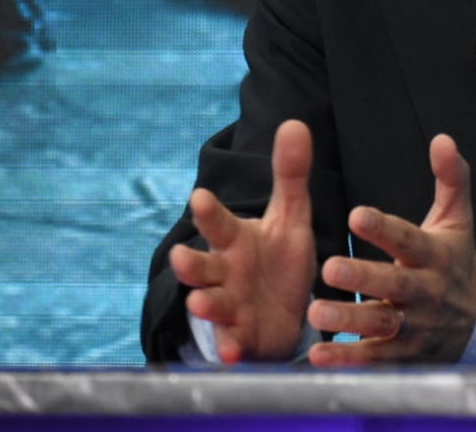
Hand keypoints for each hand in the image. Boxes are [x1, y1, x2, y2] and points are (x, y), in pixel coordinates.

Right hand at [168, 119, 317, 362]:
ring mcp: (229, 307)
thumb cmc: (277, 258)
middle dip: (190, 262)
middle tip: (181, 256)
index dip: (209, 212)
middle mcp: (223, 273)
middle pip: (202, 266)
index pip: (218, 222)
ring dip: (204, 305)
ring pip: (211, 304)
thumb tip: (295, 122)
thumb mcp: (290, 216)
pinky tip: (230, 352)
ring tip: (199, 303)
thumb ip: (290, 174)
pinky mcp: (240, 338)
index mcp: (235, 240)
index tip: (200, 197)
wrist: (282, 312)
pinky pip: (232, 344)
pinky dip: (229, 348)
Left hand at [305, 134, 475, 364]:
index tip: (355, 214)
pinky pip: (378, 358)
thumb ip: (451, 178)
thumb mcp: (458, 219)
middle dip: (363, 277)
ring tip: (316, 312)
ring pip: (383, 324)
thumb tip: (443, 138)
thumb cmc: (456, 261)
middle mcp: (427, 291)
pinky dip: (350, 359)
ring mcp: (418, 326)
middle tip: (329, 268)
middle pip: (395, 284)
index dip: (384, 228)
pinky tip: (320, 355)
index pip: (409, 239)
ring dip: (350, 321)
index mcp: (435, 255)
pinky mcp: (407, 354)